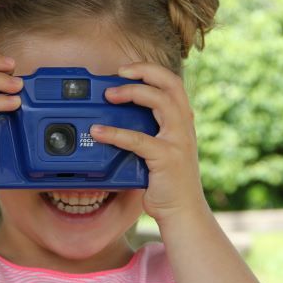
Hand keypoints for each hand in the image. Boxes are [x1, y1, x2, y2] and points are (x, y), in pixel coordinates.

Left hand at [90, 61, 207, 222]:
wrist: (183, 212)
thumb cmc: (167, 182)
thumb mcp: (160, 150)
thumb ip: (147, 132)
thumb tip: (115, 120)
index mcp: (182, 122)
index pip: (172, 83)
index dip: (150, 70)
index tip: (126, 70)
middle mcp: (183, 127)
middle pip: (170, 84)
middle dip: (143, 73)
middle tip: (117, 75)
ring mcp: (178, 141)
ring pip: (160, 102)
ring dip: (132, 93)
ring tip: (109, 95)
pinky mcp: (167, 158)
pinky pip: (139, 139)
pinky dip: (115, 133)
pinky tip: (98, 133)